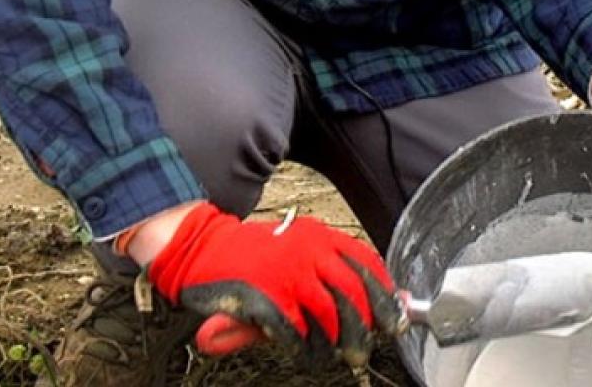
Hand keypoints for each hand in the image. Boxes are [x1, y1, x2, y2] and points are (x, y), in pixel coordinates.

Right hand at [145, 201, 401, 364]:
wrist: (199, 247)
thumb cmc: (249, 256)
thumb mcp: (294, 255)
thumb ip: (332, 278)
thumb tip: (388, 299)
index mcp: (319, 236)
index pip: (366, 263)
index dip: (384, 294)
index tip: (392, 318)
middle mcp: (308, 250)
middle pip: (354, 293)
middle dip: (365, 326)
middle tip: (361, 349)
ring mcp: (287, 272)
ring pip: (329, 316)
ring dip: (333, 343)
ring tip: (328, 355)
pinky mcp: (266, 296)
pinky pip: (295, 331)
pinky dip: (301, 348)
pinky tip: (299, 352)